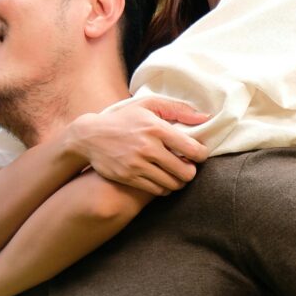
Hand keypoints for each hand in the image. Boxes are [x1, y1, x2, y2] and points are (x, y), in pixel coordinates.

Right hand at [68, 96, 210, 194]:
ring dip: (179, 181)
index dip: (201, 155)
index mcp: (156, 128)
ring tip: (177, 174)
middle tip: (188, 167)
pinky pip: (157, 190)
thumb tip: (205, 117)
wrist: (90, 137)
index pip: (192, 148)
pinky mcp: (129, 177)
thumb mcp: (148, 105)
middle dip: (191, 171)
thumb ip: (178, 109)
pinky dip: (165, 188)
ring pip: (172, 183)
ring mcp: (137, 164)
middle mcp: (148, 148)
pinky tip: (163, 180)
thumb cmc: (123, 119)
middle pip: (185, 171)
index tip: (198, 154)